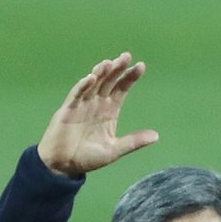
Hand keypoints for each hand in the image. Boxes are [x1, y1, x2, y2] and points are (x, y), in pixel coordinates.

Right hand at [38, 52, 158, 176]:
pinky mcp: (68, 110)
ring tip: (110, 63)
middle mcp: (96, 104)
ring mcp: (81, 105)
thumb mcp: (115, 150)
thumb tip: (157, 136)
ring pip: (92, 85)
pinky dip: (83, 86)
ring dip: (100, 73)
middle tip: (127, 56)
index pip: (121, 89)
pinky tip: (91, 78)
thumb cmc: (88, 157)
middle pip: (108, 82)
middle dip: (117, 69)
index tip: (141, 66)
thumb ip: (134, 142)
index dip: (130, 78)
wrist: (64, 165)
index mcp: (109, 111)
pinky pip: (76, 95)